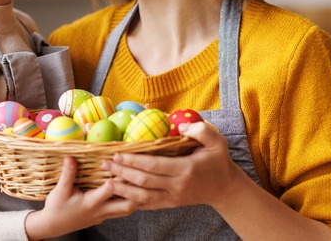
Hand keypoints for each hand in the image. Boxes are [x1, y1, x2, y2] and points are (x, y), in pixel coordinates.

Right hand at [25, 157, 135, 239]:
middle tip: (142, 175)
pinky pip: (122, 211)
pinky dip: (130, 202)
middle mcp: (101, 210)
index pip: (110, 190)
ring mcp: (104, 215)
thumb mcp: (60, 190)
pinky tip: (132, 192)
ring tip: (142, 183)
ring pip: (128, 209)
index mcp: (91, 202)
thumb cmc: (56, 207)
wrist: (53, 226)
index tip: (122, 163)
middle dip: (136, 190)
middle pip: (127, 204)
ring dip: (136, 197)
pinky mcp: (103, 217)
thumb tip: (70, 157)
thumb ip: (67, 174)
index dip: (117, 177)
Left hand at [101, 122, 242, 209]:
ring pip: (143, 197)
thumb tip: (181, 126)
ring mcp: (173, 197)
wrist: (225, 188)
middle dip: (122, 172)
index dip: (134, 161)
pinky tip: (118, 195)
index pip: (154, 166)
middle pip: (144, 181)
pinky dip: (132, 201)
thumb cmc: (218, 161)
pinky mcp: (170, 204)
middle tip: (105, 163)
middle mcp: (177, 186)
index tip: (117, 153)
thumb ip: (201, 130)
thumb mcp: (217, 141)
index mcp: (186, 169)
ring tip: (106, 181)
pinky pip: (148, 205)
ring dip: (123, 189)